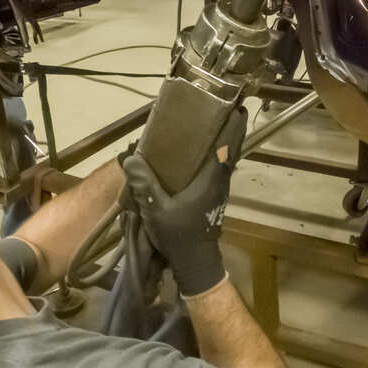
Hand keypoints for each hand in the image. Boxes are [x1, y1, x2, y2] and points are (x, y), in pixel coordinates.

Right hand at [121, 108, 246, 296]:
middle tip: (223, 107)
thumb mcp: (157, 210)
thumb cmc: (179, 235)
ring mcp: (220, 189)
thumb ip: (145, 185)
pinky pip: (220, 168)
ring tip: (211, 123)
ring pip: (227, 158)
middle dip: (231, 128)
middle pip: (231, 148)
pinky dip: (216, 154)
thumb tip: (131, 158)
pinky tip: (200, 151)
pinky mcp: (216, 196)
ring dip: (225, 140)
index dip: (234, 126)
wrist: (195, 262)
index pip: (228, 147)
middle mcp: (220, 181)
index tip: (236, 106)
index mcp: (211, 180)